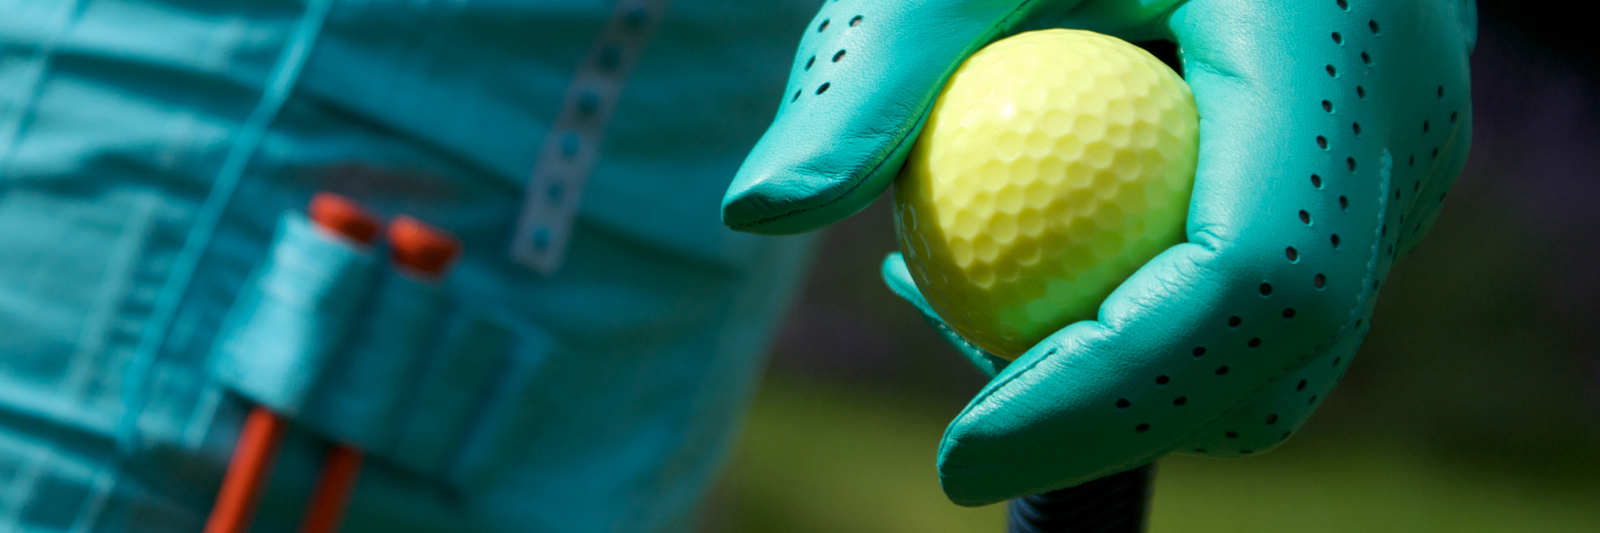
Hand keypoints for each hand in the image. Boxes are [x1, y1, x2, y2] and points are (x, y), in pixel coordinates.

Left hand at [726, 0, 1476, 505]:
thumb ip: (865, 72)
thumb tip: (756, 210)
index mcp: (1326, 38)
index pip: (1260, 276)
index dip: (1112, 394)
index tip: (959, 454)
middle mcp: (1398, 114)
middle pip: (1284, 348)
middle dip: (1112, 416)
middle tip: (961, 423)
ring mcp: (1394, 155)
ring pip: (1279, 348)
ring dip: (1121, 380)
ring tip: (963, 302)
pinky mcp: (1359, 179)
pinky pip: (1262, 300)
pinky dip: (1143, 327)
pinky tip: (1014, 264)